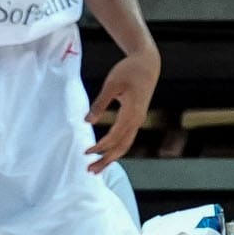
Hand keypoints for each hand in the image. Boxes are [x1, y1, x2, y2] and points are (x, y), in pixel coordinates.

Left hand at [85, 47, 160, 171]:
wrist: (148, 63)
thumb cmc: (129, 70)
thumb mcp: (112, 84)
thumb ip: (100, 104)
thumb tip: (87, 122)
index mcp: (131, 113)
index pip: (114, 137)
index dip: (99, 147)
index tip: (85, 152)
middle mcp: (137, 120)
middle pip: (122, 147)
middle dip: (106, 161)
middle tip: (90, 171)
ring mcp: (138, 119)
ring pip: (126, 145)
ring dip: (112, 157)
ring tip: (97, 167)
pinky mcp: (137, 117)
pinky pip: (127, 138)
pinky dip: (117, 148)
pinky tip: (107, 151)